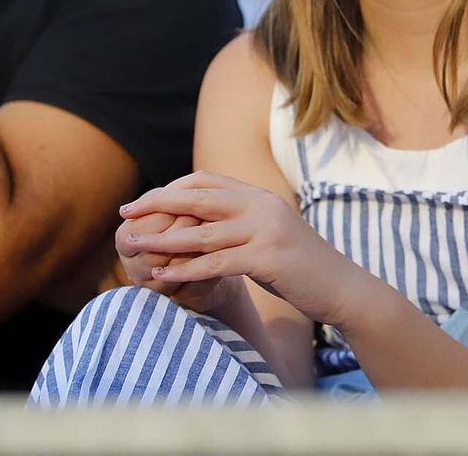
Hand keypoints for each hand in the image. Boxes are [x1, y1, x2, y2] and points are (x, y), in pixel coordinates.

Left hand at [121, 171, 362, 327]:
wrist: (341, 287)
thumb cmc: (299, 268)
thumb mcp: (268, 235)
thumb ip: (240, 223)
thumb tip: (201, 224)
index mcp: (260, 196)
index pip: (207, 180)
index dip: (171, 188)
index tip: (144, 201)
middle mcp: (262, 206)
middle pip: (198, 197)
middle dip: (157, 203)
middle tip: (126, 212)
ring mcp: (266, 230)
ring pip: (202, 232)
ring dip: (162, 240)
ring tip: (133, 246)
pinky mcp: (268, 258)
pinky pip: (216, 263)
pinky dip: (185, 269)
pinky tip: (162, 275)